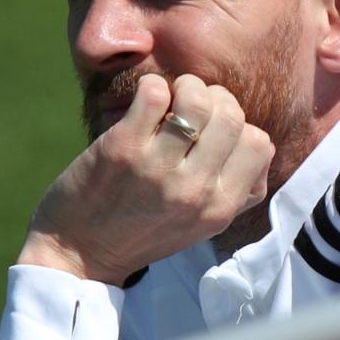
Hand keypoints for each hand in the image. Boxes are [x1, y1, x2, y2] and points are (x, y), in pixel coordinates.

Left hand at [18, 74, 273, 283]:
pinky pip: (155, 93)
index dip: (240, 128)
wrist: (79, 252)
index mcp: (220, 208)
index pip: (260, 145)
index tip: (214, 132)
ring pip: (199, 100)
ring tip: (171, 98)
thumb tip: (255, 140)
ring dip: (187, 87)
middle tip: (191, 108)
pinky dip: (153, 87)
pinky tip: (145, 102)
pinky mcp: (123, 149)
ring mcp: (158, 169)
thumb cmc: (143, 231)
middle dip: (216, 99)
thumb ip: (234, 189)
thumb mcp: (201, 224)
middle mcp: (195, 191)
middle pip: (233, 116)